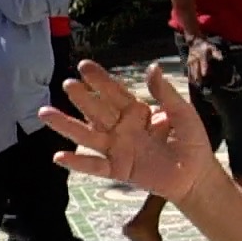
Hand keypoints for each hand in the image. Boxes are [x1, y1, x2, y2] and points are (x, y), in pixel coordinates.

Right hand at [42, 62, 220, 204]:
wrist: (197, 174)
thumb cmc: (192, 142)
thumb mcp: (182, 113)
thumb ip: (165, 94)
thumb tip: (152, 67)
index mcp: (137, 112)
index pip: (115, 93)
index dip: (100, 80)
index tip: (84, 66)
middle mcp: (122, 128)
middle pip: (98, 111)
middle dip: (83, 98)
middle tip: (68, 84)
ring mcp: (118, 149)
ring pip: (88, 136)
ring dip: (67, 126)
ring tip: (45, 113)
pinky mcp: (119, 170)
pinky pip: (95, 166)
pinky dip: (78, 163)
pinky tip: (59, 157)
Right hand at [185, 38, 220, 83]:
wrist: (195, 41)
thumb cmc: (205, 46)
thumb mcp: (211, 47)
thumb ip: (216, 53)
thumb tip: (221, 58)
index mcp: (202, 55)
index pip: (203, 62)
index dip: (204, 68)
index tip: (204, 74)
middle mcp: (195, 59)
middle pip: (196, 68)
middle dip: (197, 75)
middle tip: (199, 83)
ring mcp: (191, 61)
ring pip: (192, 70)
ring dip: (193, 77)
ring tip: (195, 84)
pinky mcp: (188, 63)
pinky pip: (188, 70)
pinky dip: (189, 75)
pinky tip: (190, 81)